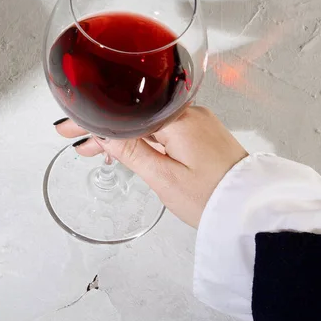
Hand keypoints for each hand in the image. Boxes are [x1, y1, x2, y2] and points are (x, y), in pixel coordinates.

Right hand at [54, 106, 247, 227]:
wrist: (251, 209)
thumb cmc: (213, 198)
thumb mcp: (165, 179)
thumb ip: (132, 152)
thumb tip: (103, 134)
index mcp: (178, 120)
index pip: (125, 113)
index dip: (93, 119)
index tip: (69, 126)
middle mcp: (188, 113)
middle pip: (134, 111)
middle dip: (102, 123)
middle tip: (73, 135)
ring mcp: (196, 121)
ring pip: (146, 119)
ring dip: (120, 130)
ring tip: (92, 148)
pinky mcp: (200, 132)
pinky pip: (161, 126)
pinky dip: (140, 134)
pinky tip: (126, 145)